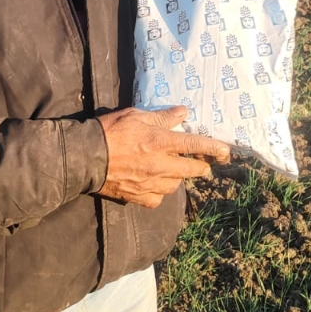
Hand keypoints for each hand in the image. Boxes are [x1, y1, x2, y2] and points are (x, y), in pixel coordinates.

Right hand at [97, 106, 230, 208]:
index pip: (195, 144)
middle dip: (202, 166)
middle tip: (203, 164)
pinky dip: (159, 192)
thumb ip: (161, 117)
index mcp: (160, 141)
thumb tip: (183, 113)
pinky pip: (158, 198)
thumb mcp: (135, 115)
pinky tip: (154, 185)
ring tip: (171, 170)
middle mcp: (160, 165)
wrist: (84, 158)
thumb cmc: (109, 131)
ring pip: (176, 184)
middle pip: (193, 169)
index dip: (214, 147)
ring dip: (178, 177)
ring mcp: (151, 184)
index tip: (226, 151)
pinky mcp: (139, 197)